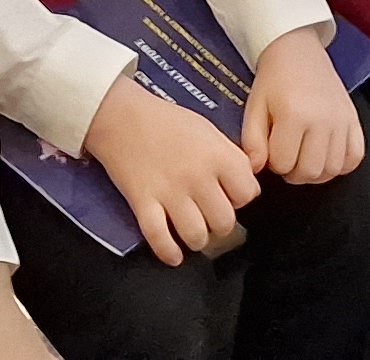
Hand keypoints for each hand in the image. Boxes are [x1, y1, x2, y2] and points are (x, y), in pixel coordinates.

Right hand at [83, 72, 259, 263]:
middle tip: (210, 216)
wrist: (122, 115)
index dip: (240, 197)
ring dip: (197, 239)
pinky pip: (160, 240)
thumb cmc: (167, 120)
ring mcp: (170, 193)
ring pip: (196, 236)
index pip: (247, 194)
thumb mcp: (208, 130)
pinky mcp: (143, 204)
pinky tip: (174, 254)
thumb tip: (246, 181)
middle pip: (224, 222)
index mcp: (218, 155)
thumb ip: (229, 156)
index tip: (230, 194)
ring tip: (193, 232)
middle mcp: (198, 177)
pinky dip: (169, 252)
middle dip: (220, 224)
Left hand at [240, 30, 365, 183]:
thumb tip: (256, 169)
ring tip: (305, 156)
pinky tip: (326, 154)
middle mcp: (322, 120)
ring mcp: (341, 120)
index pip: (283, 165)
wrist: (298, 49)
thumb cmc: (274, 78)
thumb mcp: (254, 107)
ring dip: (316, 171)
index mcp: (294, 115)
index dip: (273, 163)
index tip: (271, 148)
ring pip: (332, 169)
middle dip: (293, 171)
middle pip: (310, 171)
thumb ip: (252, 142)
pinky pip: (355, 157)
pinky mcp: (354, 119)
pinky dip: (341, 163)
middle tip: (287, 155)